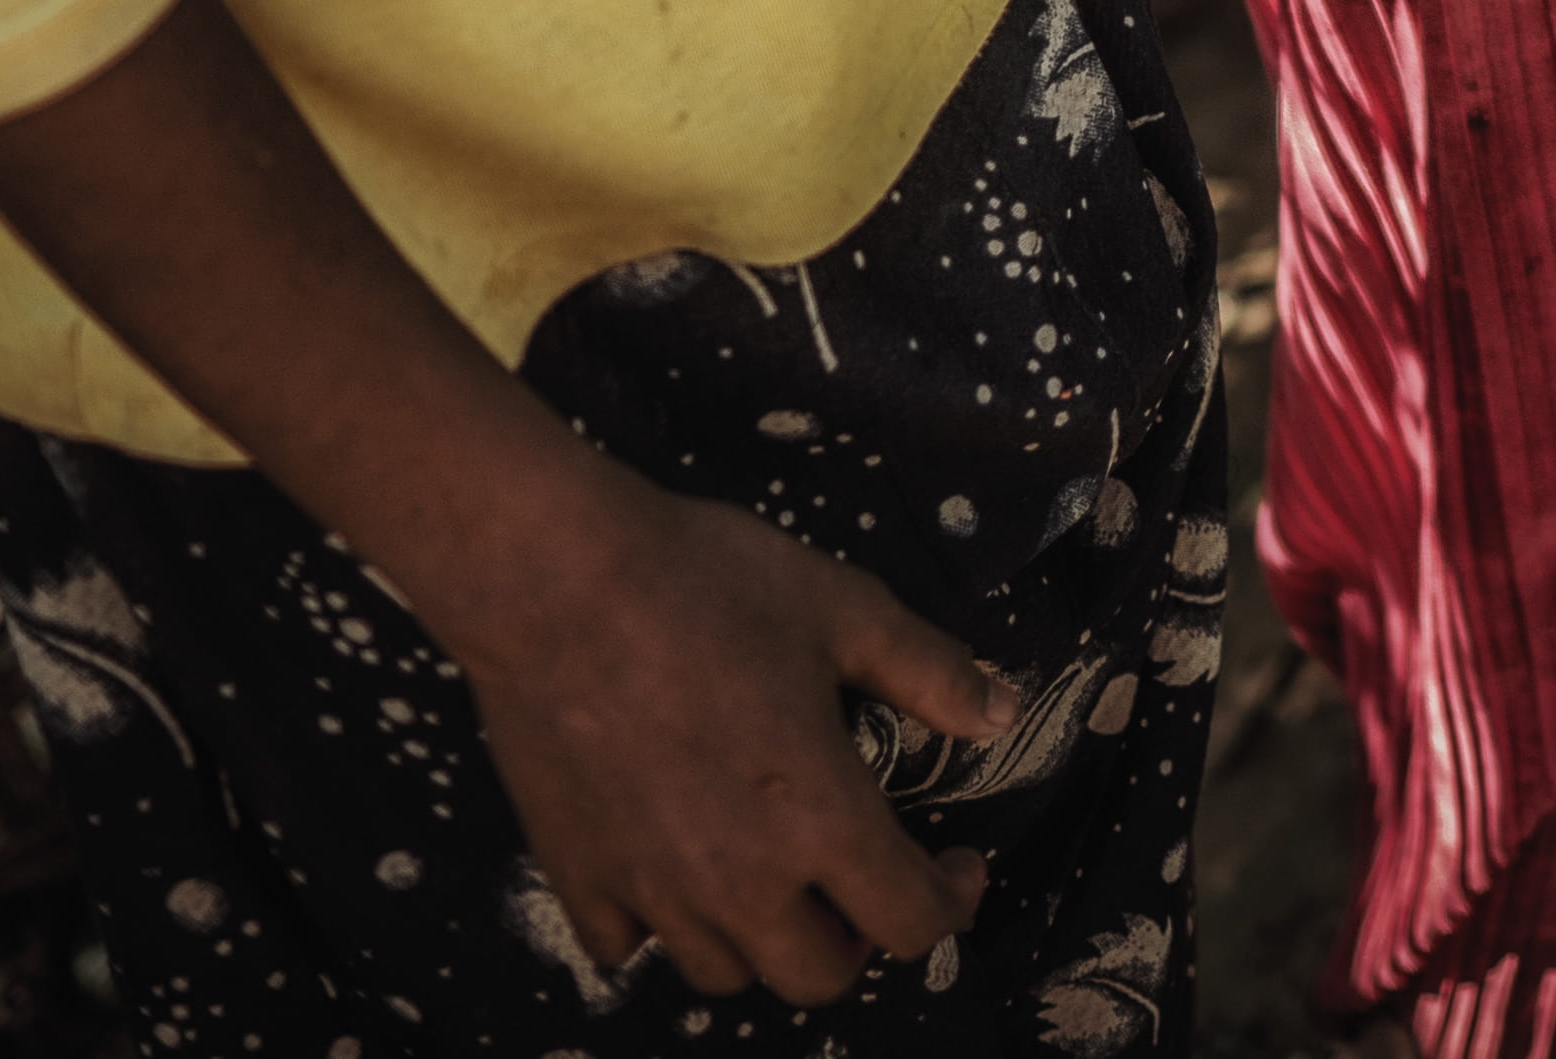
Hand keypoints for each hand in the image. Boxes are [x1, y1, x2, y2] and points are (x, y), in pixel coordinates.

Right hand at [426, 459, 1020, 1004]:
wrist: (556, 579)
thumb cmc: (706, 584)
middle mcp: (739, 881)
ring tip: (769, 876)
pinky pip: (625, 947)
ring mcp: (651, 889)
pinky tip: (668, 871)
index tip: (955, 865)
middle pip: (818, 977)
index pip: (910, 922)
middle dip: (858, 939)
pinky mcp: (577, 876)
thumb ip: (930, 672)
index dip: (951, 902)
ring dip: (761, 940)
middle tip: (860, 877)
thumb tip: (999, 712)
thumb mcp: (844, 608)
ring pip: (723, 973)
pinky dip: (655, 929)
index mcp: (818, 821)